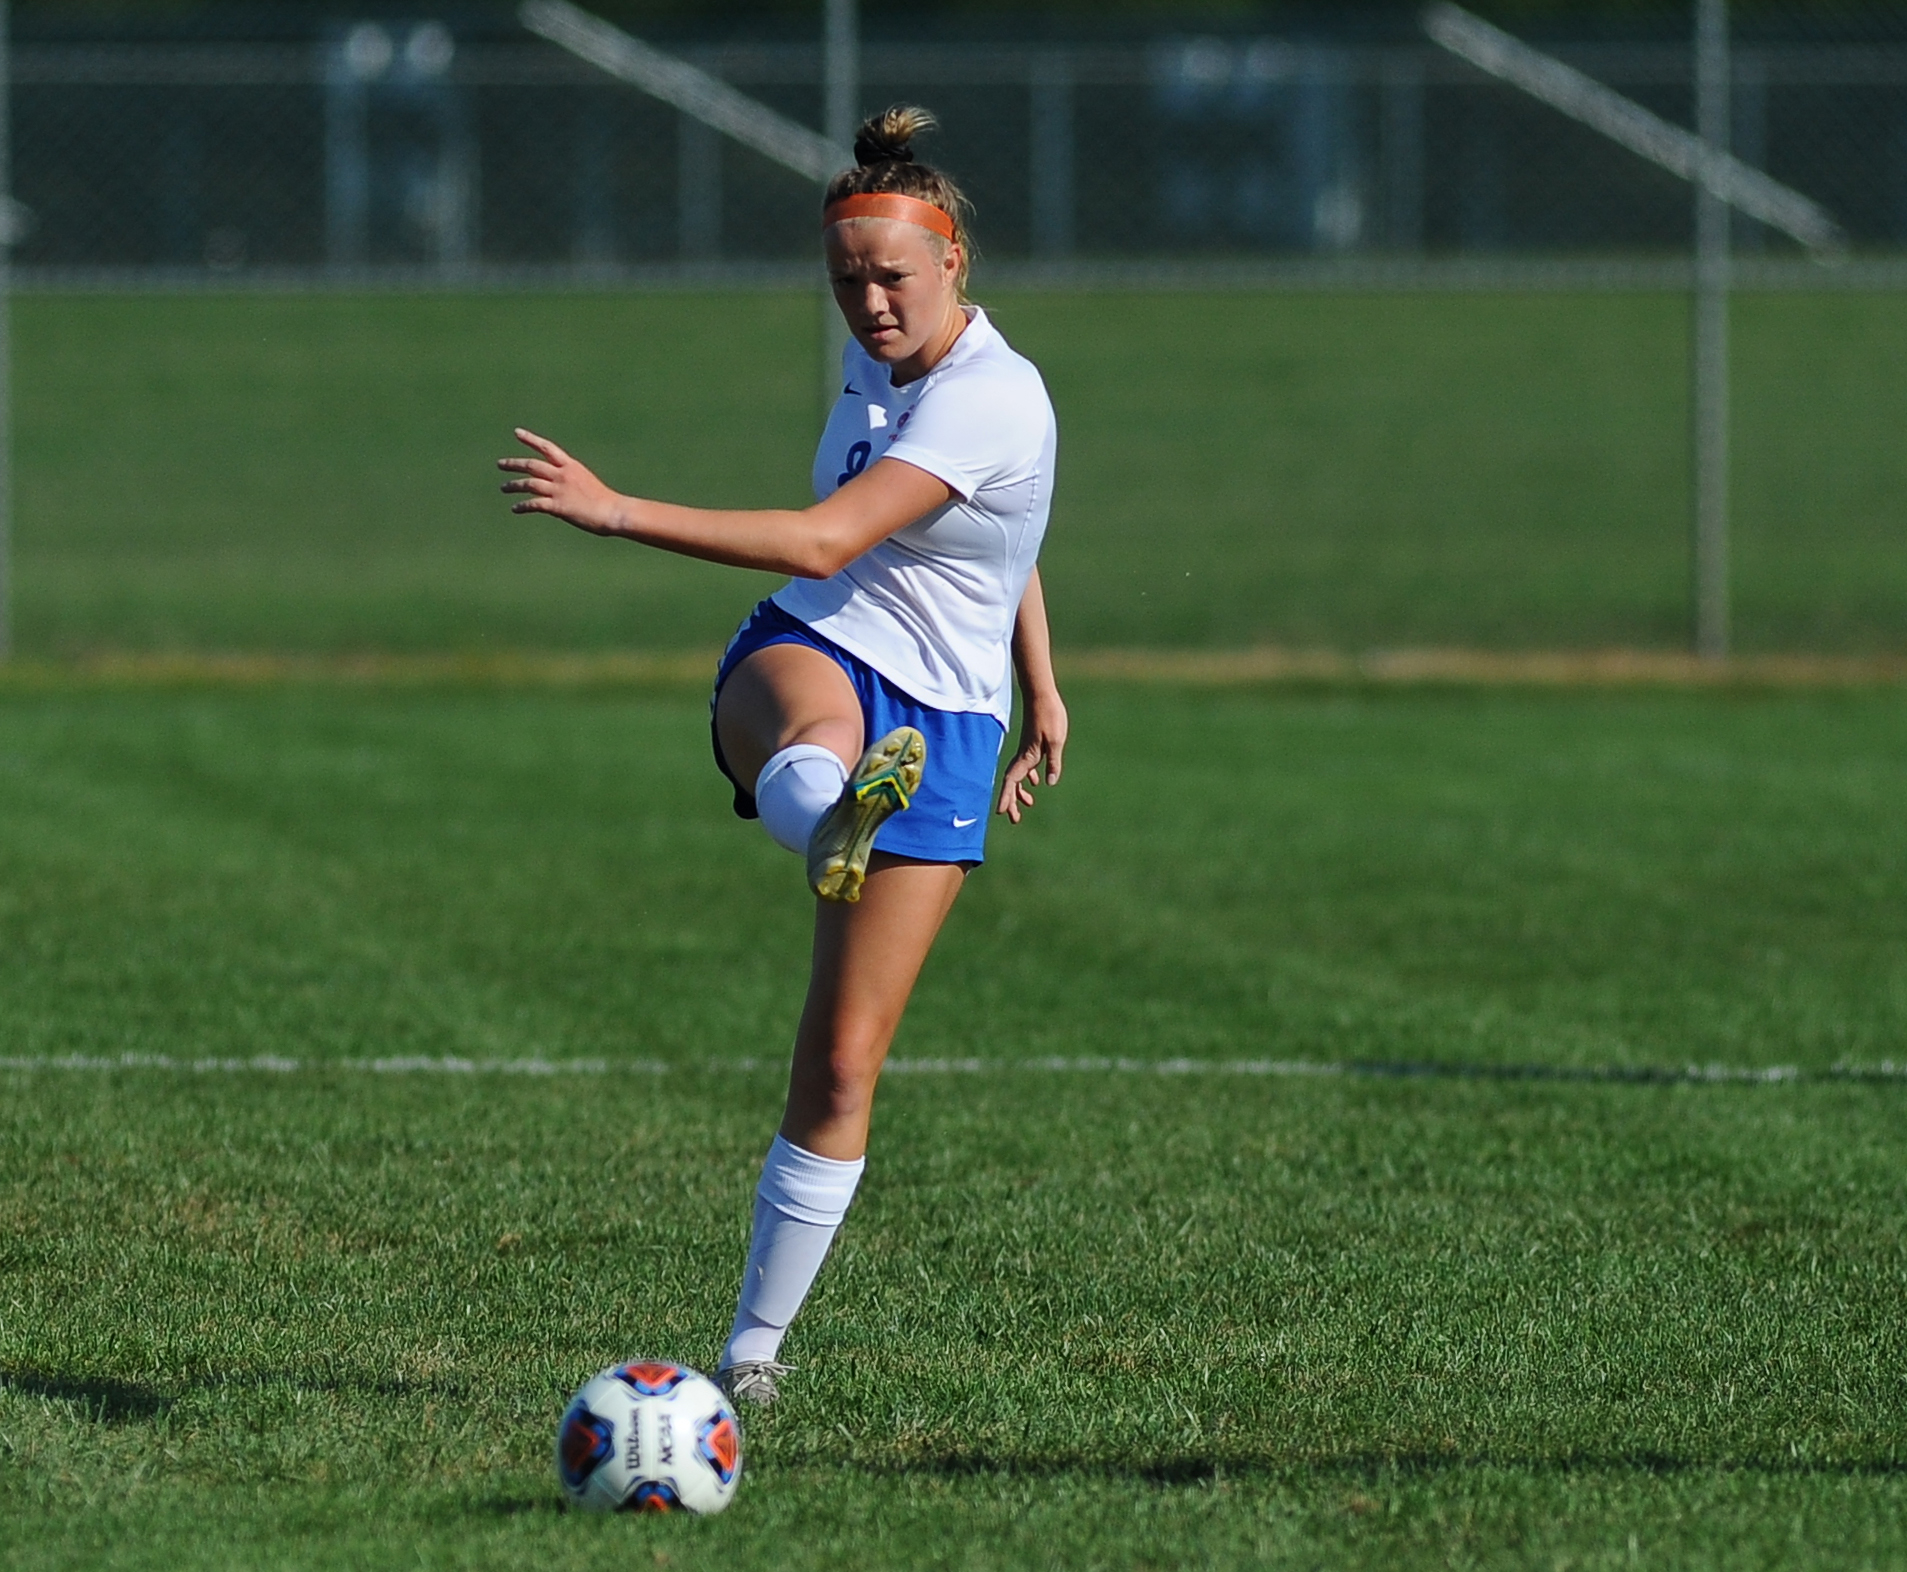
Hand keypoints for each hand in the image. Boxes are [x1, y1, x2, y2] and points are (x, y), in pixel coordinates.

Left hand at [497, 428, 626, 535]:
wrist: (613, 511)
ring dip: (514, 485)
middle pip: (532, 465)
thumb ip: (572, 482)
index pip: (547, 448)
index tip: (517, 432)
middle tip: (500, 464)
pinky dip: (522, 506)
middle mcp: (562, 475)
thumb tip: (563, 488)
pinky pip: (534, 504)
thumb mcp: (587, 483)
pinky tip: (515, 508)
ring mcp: (559, 490)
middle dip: (514, 464)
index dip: (530, 439)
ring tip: (504, 488)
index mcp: (571, 466)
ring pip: (529, 483)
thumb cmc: (606, 501)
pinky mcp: (558, 506)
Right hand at [996, 688, 1066, 823]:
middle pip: (1013, 783)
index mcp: (1028, 756)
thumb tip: (1050, 783)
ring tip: (1028, 804)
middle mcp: (1024, 755)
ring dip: (1020, 791)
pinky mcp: (1031, 745)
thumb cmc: (1050, 715)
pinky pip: (1026, 766)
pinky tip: (1036, 782)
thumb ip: (1054, 762)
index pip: (1013, 781)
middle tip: (1015, 819)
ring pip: (1019, 775)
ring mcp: (1027, 750)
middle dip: (1012, 801)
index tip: (1001, 812)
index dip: (1006, 797)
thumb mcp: (1056, 741)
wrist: (1042, 695)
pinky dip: (1028, 777)